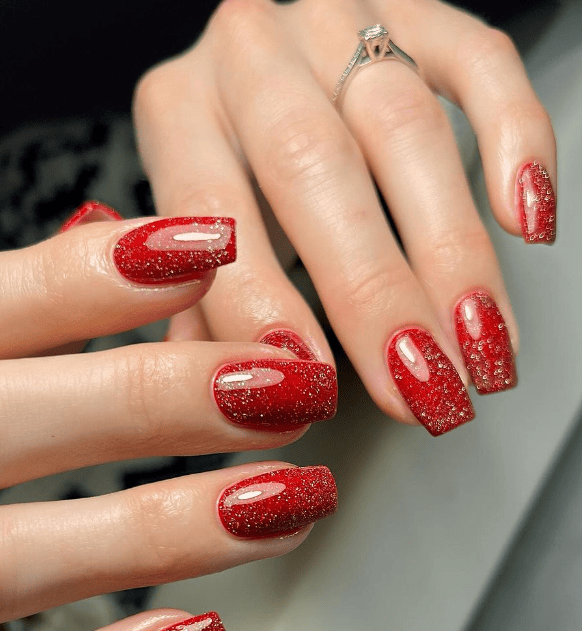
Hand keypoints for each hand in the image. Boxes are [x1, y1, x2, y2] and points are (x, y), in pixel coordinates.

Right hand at [0, 207, 336, 630]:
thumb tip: (115, 237)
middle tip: (296, 389)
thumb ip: (21, 308)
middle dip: (186, 398)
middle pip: (55, 417)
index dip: (108, 275)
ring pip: (49, 552)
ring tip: (294, 501)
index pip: (5, 306)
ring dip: (187, 526)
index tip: (213, 247)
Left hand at [133, 0, 555, 435]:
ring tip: (479, 342)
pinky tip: (528, 222)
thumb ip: (201, 308)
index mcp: (179, 110)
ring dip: (452, 250)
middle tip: (418, 383)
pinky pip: (480, 63)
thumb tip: (241, 392)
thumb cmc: (230, 165)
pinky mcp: (420, 13)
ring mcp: (337, 22)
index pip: (212, 208)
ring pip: (405, 127)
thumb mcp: (190, 234)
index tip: (312, 384)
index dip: (262, 301)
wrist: (266, 70)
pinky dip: (516, 141)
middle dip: (376, 291)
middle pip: (314, 164)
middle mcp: (251, 54)